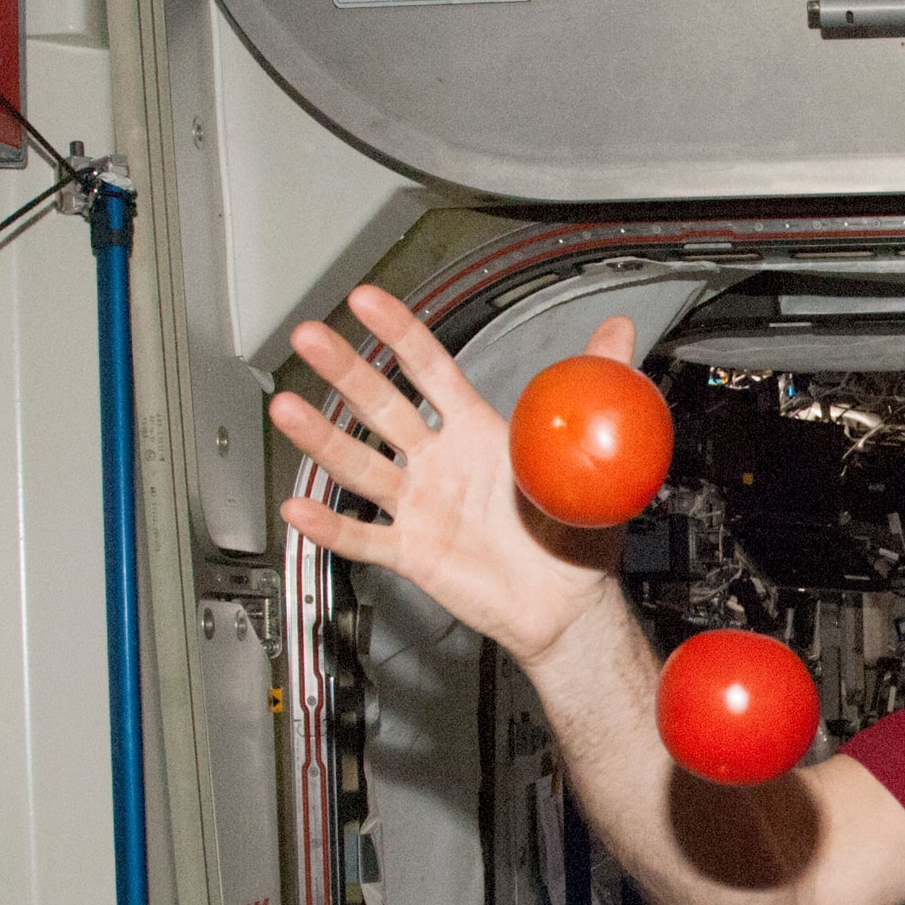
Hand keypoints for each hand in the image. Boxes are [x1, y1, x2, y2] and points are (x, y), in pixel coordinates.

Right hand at [270, 286, 632, 665]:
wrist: (571, 602)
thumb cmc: (574, 529)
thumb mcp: (593, 451)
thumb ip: (599, 386)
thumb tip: (619, 332)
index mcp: (477, 431)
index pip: (430, 370)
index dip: (399, 334)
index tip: (366, 301)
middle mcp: (440, 463)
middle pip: (381, 408)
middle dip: (344, 370)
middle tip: (310, 337)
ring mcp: (420, 506)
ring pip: (361, 466)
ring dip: (321, 438)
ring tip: (285, 408)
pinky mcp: (413, 552)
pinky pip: (365, 538)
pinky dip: (332, 526)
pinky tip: (298, 509)